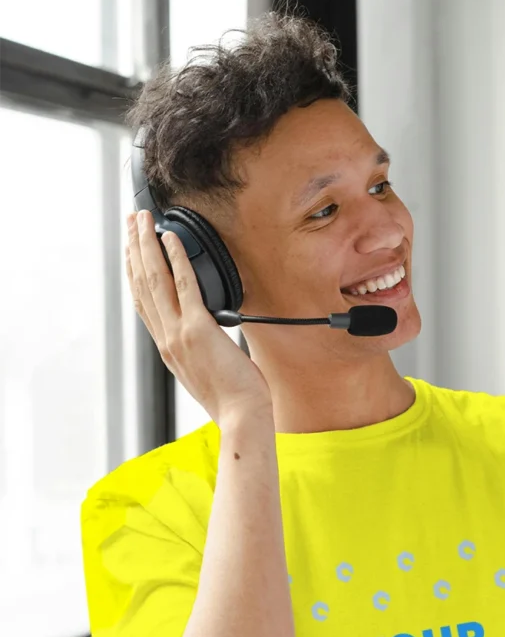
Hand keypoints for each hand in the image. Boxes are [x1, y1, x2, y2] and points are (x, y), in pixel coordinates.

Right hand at [126, 209, 272, 426]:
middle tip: (131, 222)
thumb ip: (202, 348)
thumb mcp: (208, 371)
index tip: (131, 250)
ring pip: (155, 280)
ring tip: (142, 220)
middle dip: (135, 249)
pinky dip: (177, 259)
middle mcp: (166, 339)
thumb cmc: (234, 398)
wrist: (241, 416)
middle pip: (142, 285)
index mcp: (167, 348)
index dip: (134, 272)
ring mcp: (179, 334)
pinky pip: (184, 286)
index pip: (143, 303)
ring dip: (147, 245)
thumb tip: (213, 332)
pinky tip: (172, 239)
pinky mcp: (199, 330)